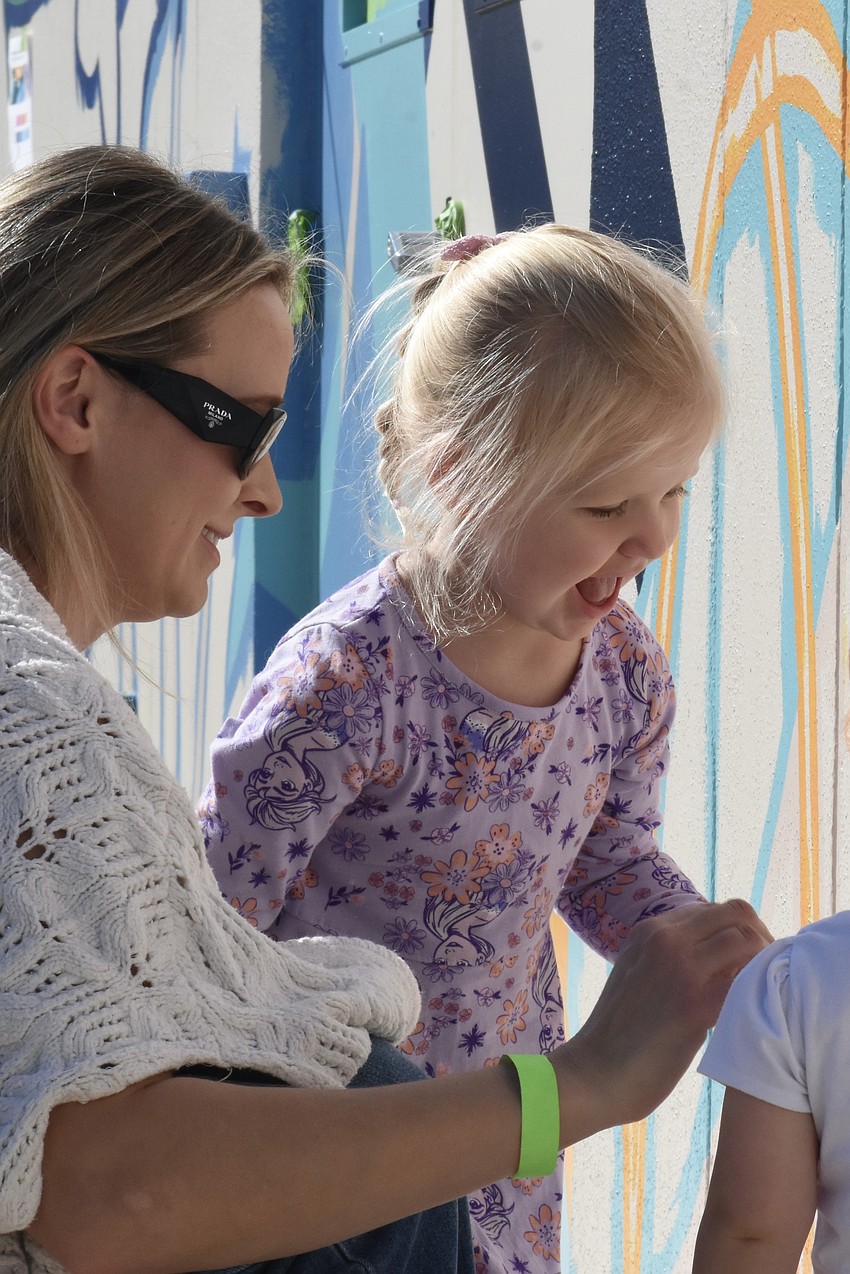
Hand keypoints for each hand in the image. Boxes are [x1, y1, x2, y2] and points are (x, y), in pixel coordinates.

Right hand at [550, 899, 770, 1137]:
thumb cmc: (618, 1034)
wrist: (594, 1073)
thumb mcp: (638, 975)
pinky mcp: (694, 1004)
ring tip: (761, 994)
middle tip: (764, 974)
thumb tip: (718, 960)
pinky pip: (745, 981)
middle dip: (759, 938)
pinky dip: (757, 993)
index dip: (737, 932)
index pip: (713, 911)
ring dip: (763, 963)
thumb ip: (670, 959)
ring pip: (746, 941)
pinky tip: (751, 1015)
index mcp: (649, 929)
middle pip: (735, 913)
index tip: (745, 961)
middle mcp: (665, 937)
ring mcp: (680, 967)